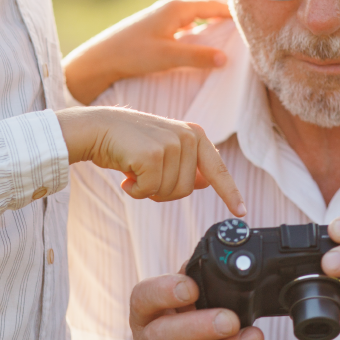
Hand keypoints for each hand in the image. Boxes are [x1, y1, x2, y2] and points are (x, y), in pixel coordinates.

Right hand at [57, 107, 245, 216]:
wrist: (98, 128)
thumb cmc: (130, 142)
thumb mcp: (165, 148)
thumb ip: (187, 164)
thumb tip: (206, 183)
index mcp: (196, 134)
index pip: (218, 170)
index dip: (230, 193)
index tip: (241, 212)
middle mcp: (188, 137)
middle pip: (187, 190)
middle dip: (163, 190)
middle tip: (145, 173)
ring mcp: (172, 144)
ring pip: (169, 192)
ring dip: (147, 189)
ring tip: (135, 169)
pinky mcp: (153, 155)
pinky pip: (149, 191)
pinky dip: (134, 190)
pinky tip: (126, 173)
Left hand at [63, 0, 231, 103]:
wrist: (100, 59)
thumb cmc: (132, 54)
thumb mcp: (168, 56)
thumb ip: (198, 56)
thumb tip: (226, 59)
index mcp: (177, 8)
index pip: (214, 5)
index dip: (234, 13)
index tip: (253, 22)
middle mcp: (172, 8)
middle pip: (207, 8)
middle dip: (226, 17)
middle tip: (246, 31)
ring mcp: (163, 17)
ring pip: (196, 17)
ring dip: (212, 25)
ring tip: (230, 38)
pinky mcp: (157, 29)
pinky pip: (187, 26)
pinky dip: (200, 32)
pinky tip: (203, 45)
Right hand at [121, 275, 263, 339]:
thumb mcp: (184, 311)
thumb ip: (193, 284)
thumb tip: (206, 259)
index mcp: (147, 319)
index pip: (141, 300)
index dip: (163, 291)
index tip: (192, 287)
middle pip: (160, 338)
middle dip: (198, 327)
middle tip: (231, 319)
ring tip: (255, 338)